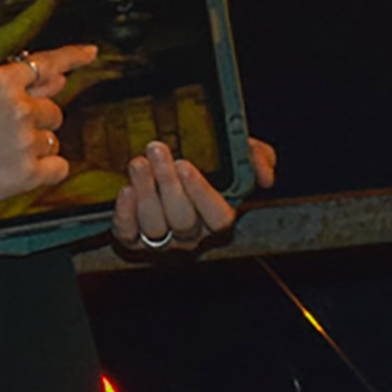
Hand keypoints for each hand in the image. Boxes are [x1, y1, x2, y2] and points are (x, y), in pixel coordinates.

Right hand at [0, 46, 91, 218]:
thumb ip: (8, 81)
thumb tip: (52, 79)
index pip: (46, 64)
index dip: (72, 57)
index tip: (90, 54)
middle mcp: (16, 108)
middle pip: (53, 110)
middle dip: (35, 120)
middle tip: (4, 134)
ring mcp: (23, 142)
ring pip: (53, 140)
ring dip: (35, 146)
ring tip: (0, 154)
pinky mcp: (26, 174)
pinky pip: (58, 167)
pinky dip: (45, 170)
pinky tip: (18, 169)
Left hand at [108, 137, 273, 261]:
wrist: (168, 168)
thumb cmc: (209, 165)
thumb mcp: (240, 154)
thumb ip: (260, 158)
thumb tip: (266, 177)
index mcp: (218, 219)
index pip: (218, 218)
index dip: (201, 194)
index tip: (186, 165)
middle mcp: (192, 235)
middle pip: (182, 219)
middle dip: (168, 184)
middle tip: (156, 150)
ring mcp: (162, 241)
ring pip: (155, 226)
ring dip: (145, 192)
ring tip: (139, 163)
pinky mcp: (134, 240)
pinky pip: (128, 234)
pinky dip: (125, 214)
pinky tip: (125, 190)